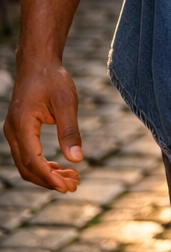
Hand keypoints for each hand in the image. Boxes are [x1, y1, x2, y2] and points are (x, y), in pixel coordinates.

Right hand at [3, 55, 82, 191]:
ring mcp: (14, 133)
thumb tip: (77, 159)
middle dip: (49, 180)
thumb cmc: (53, 81)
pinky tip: (61, 168)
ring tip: (72, 179)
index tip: (67, 186)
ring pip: (26, 164)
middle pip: (26, 167)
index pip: (32, 160)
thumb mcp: (67, 103)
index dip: (48, 176)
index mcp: (22, 125)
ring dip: (47, 175)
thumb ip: (70, 131)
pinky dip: (43, 166)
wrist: (38, 65)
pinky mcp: (20, 132)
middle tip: (74, 186)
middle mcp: (13, 132)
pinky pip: (27, 156)